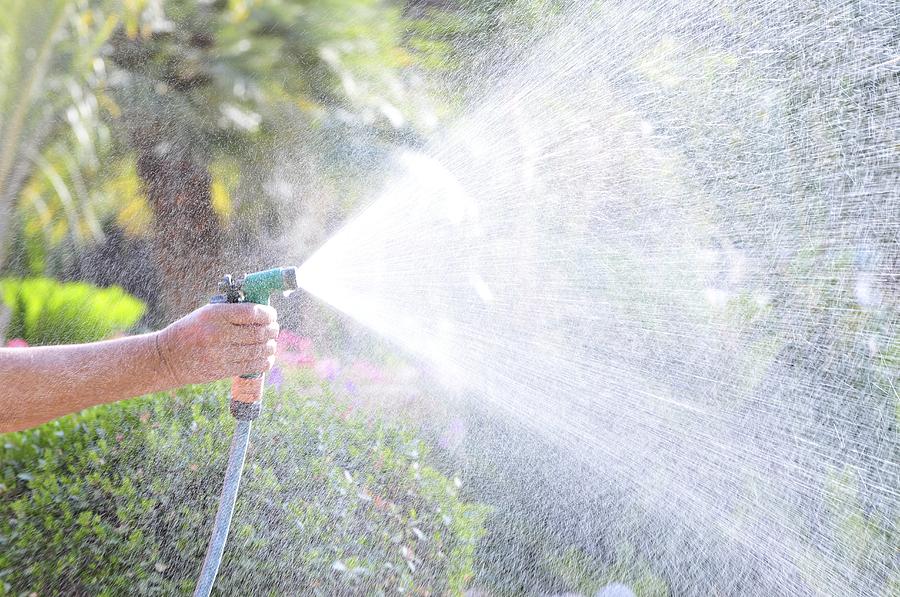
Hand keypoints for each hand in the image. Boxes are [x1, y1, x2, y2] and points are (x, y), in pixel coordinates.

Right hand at [155, 303, 278, 386]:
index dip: (268, 313)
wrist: (168, 358)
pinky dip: (265, 361)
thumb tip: (262, 313)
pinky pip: (252, 366)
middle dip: (272, 330)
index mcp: (215, 314)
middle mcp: (219, 333)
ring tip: (271, 343)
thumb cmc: (191, 331)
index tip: (272, 314)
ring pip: (258, 350)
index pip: (252, 312)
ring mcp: (221, 354)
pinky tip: (267, 357)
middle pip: (259, 332)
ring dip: (270, 346)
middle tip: (274, 329)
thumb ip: (232, 312)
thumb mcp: (206, 314)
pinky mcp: (222, 370)